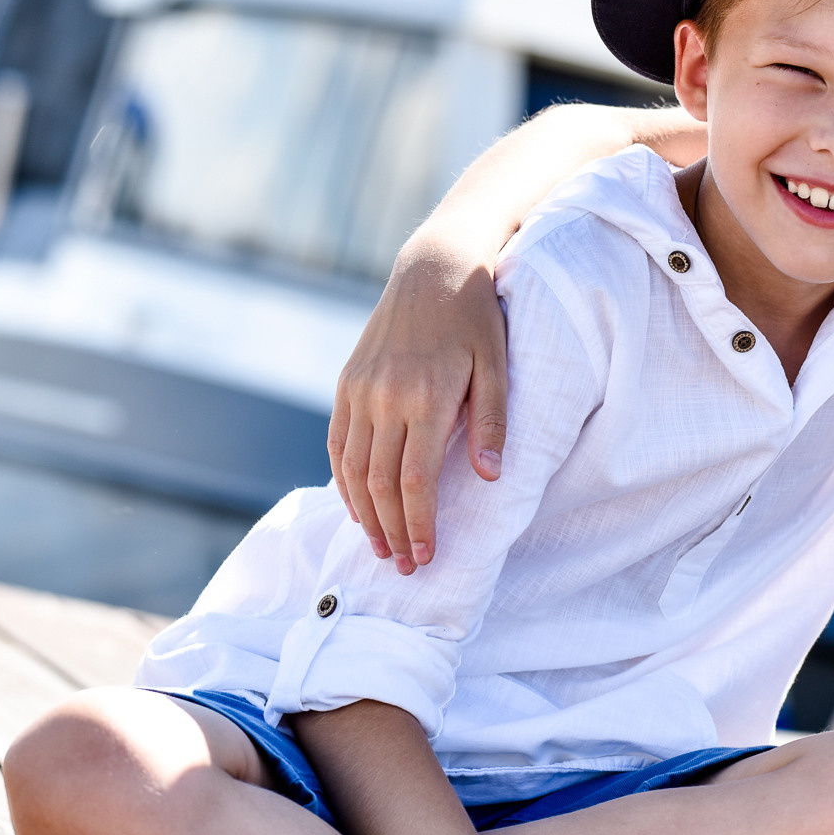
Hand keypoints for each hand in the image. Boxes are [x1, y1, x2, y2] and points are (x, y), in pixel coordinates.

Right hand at [328, 235, 509, 573]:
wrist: (434, 267)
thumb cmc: (477, 318)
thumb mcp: (497, 365)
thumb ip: (491, 423)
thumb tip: (488, 478)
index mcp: (425, 397)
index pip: (415, 481)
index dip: (419, 525)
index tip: (428, 557)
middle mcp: (384, 397)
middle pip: (379, 485)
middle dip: (392, 532)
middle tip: (404, 567)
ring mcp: (359, 390)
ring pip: (351, 470)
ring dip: (364, 515)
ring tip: (380, 547)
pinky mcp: (347, 383)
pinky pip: (337, 444)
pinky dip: (344, 481)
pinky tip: (358, 507)